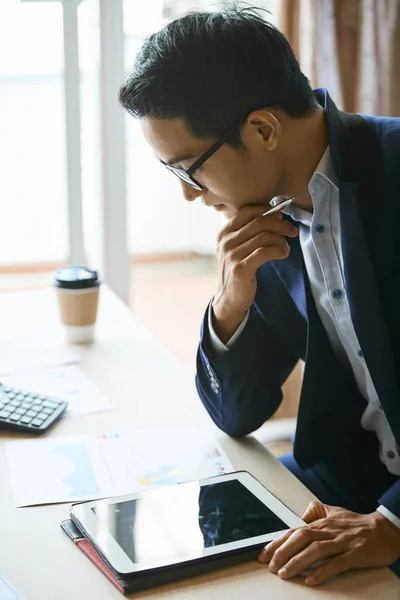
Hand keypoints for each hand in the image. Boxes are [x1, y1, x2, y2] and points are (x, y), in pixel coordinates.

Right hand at [212, 204, 297, 342]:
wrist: (229, 299)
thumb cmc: (239, 271)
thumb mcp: (238, 248)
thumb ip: (250, 233)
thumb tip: (276, 215)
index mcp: (224, 233)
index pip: (246, 211)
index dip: (267, 209)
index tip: (280, 216)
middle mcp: (225, 242)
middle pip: (259, 222)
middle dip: (281, 225)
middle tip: (292, 231)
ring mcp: (231, 255)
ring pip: (263, 236)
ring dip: (281, 240)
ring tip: (286, 248)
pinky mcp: (240, 268)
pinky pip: (264, 252)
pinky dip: (278, 250)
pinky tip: (283, 254)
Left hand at [258, 500, 399, 585]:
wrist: (386, 530)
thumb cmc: (358, 524)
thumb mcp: (334, 512)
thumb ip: (316, 513)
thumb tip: (301, 516)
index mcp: (322, 523)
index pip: (294, 531)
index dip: (277, 542)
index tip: (263, 554)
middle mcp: (329, 531)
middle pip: (301, 538)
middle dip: (283, 552)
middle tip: (270, 566)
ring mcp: (342, 542)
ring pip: (316, 550)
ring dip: (298, 562)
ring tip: (285, 574)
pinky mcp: (355, 554)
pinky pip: (337, 563)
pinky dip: (322, 571)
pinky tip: (311, 580)